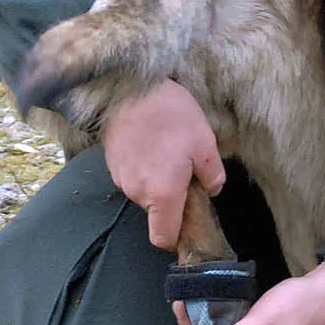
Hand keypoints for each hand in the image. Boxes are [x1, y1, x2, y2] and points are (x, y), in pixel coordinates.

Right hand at [102, 78, 225, 249]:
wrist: (128, 87)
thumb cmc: (170, 114)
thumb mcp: (204, 142)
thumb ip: (212, 175)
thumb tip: (212, 190)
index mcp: (163, 194)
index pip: (163, 238)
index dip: (177, 238)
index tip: (189, 222)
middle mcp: (138, 192)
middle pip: (156, 214)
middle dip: (171, 201)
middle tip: (186, 173)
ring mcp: (121, 179)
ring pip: (144, 194)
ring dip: (157, 183)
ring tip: (168, 153)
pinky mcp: (112, 165)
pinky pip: (132, 178)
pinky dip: (143, 170)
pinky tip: (152, 145)